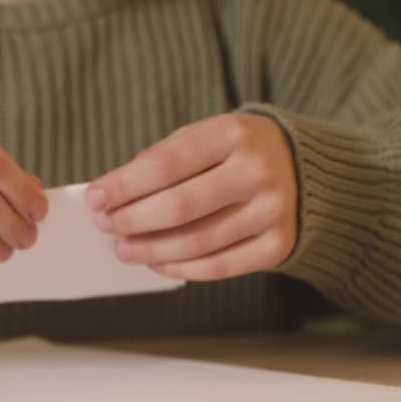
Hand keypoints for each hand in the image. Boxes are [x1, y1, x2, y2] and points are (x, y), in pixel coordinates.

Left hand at [86, 113, 297, 280]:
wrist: (304, 168)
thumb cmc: (237, 152)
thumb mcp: (207, 137)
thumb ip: (163, 161)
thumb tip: (113, 198)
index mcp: (233, 133)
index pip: (166, 164)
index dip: (124, 185)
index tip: (96, 198)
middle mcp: (257, 171)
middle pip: (179, 206)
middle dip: (133, 220)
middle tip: (107, 226)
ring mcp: (271, 211)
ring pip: (196, 242)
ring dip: (151, 249)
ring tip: (125, 249)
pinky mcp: (277, 245)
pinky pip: (219, 266)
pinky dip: (181, 268)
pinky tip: (158, 262)